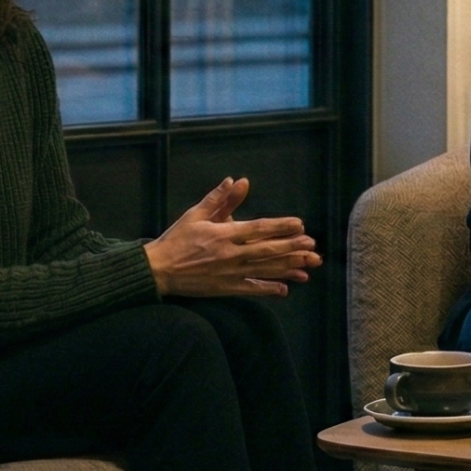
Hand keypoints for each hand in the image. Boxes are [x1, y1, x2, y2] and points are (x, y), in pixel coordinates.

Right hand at [144, 177, 318, 296]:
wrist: (158, 270)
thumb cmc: (176, 239)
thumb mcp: (196, 214)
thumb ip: (220, 199)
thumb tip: (238, 181)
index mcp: (224, 234)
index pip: (258, 228)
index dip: (280, 226)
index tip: (299, 224)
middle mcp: (230, 254)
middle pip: (267, 250)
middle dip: (292, 248)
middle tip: (312, 246)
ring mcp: (228, 273)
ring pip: (264, 270)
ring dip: (287, 268)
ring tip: (308, 266)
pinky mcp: (224, 288)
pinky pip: (250, 289)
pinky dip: (268, 289)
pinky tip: (285, 289)